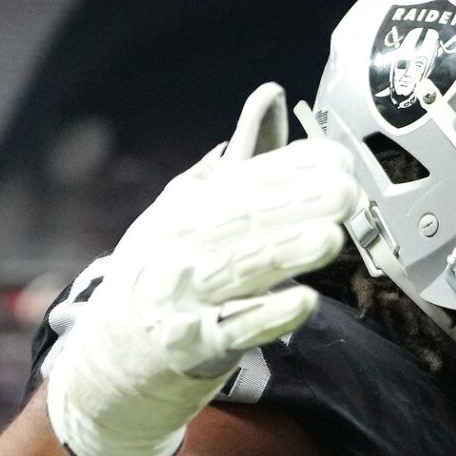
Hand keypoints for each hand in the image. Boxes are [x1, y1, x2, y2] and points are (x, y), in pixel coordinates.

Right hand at [44, 83, 357, 455]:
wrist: (108, 359)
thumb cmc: (162, 275)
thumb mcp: (190, 210)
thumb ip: (240, 161)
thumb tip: (270, 96)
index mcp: (184, 210)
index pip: (242, 181)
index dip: (292, 169)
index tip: (338, 161)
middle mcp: (178, 248)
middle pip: (240, 221)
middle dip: (295, 204)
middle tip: (347, 194)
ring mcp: (182, 298)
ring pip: (239, 270)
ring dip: (285, 252)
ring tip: (331, 237)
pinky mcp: (191, 347)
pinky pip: (235, 330)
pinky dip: (268, 315)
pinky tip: (303, 300)